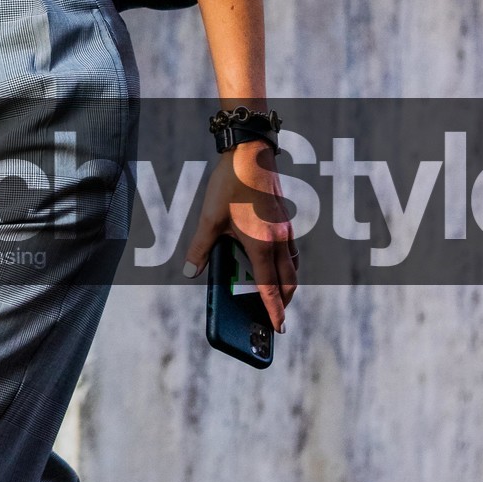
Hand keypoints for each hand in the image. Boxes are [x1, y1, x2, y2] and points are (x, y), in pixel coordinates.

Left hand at [183, 143, 297, 331]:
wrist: (251, 154)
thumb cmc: (230, 184)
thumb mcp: (209, 219)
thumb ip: (200, 248)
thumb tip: (189, 272)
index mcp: (261, 245)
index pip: (269, 287)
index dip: (274, 310)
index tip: (278, 327)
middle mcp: (279, 240)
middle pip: (288, 281)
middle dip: (284, 302)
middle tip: (277, 318)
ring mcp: (285, 230)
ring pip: (292, 266)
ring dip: (287, 283)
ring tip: (278, 295)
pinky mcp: (285, 220)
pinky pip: (291, 250)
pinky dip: (287, 264)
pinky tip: (275, 262)